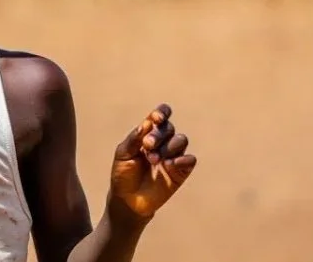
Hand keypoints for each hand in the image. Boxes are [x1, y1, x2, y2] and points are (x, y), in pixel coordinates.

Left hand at [108, 104, 196, 219]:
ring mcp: (173, 156)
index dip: (161, 113)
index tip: (156, 118)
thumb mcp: (123, 154)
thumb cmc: (123, 174)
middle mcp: (163, 142)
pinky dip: (183, 159)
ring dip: (168, 147)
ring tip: (155, 159)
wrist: (128, 200)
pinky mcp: (181, 171)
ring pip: (181, 140)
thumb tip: (146, 123)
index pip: (160, 117)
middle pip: (169, 128)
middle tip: (147, 146)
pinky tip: (170, 165)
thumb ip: (134, 139)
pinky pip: (190, 159)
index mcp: (148, 134)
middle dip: (159, 135)